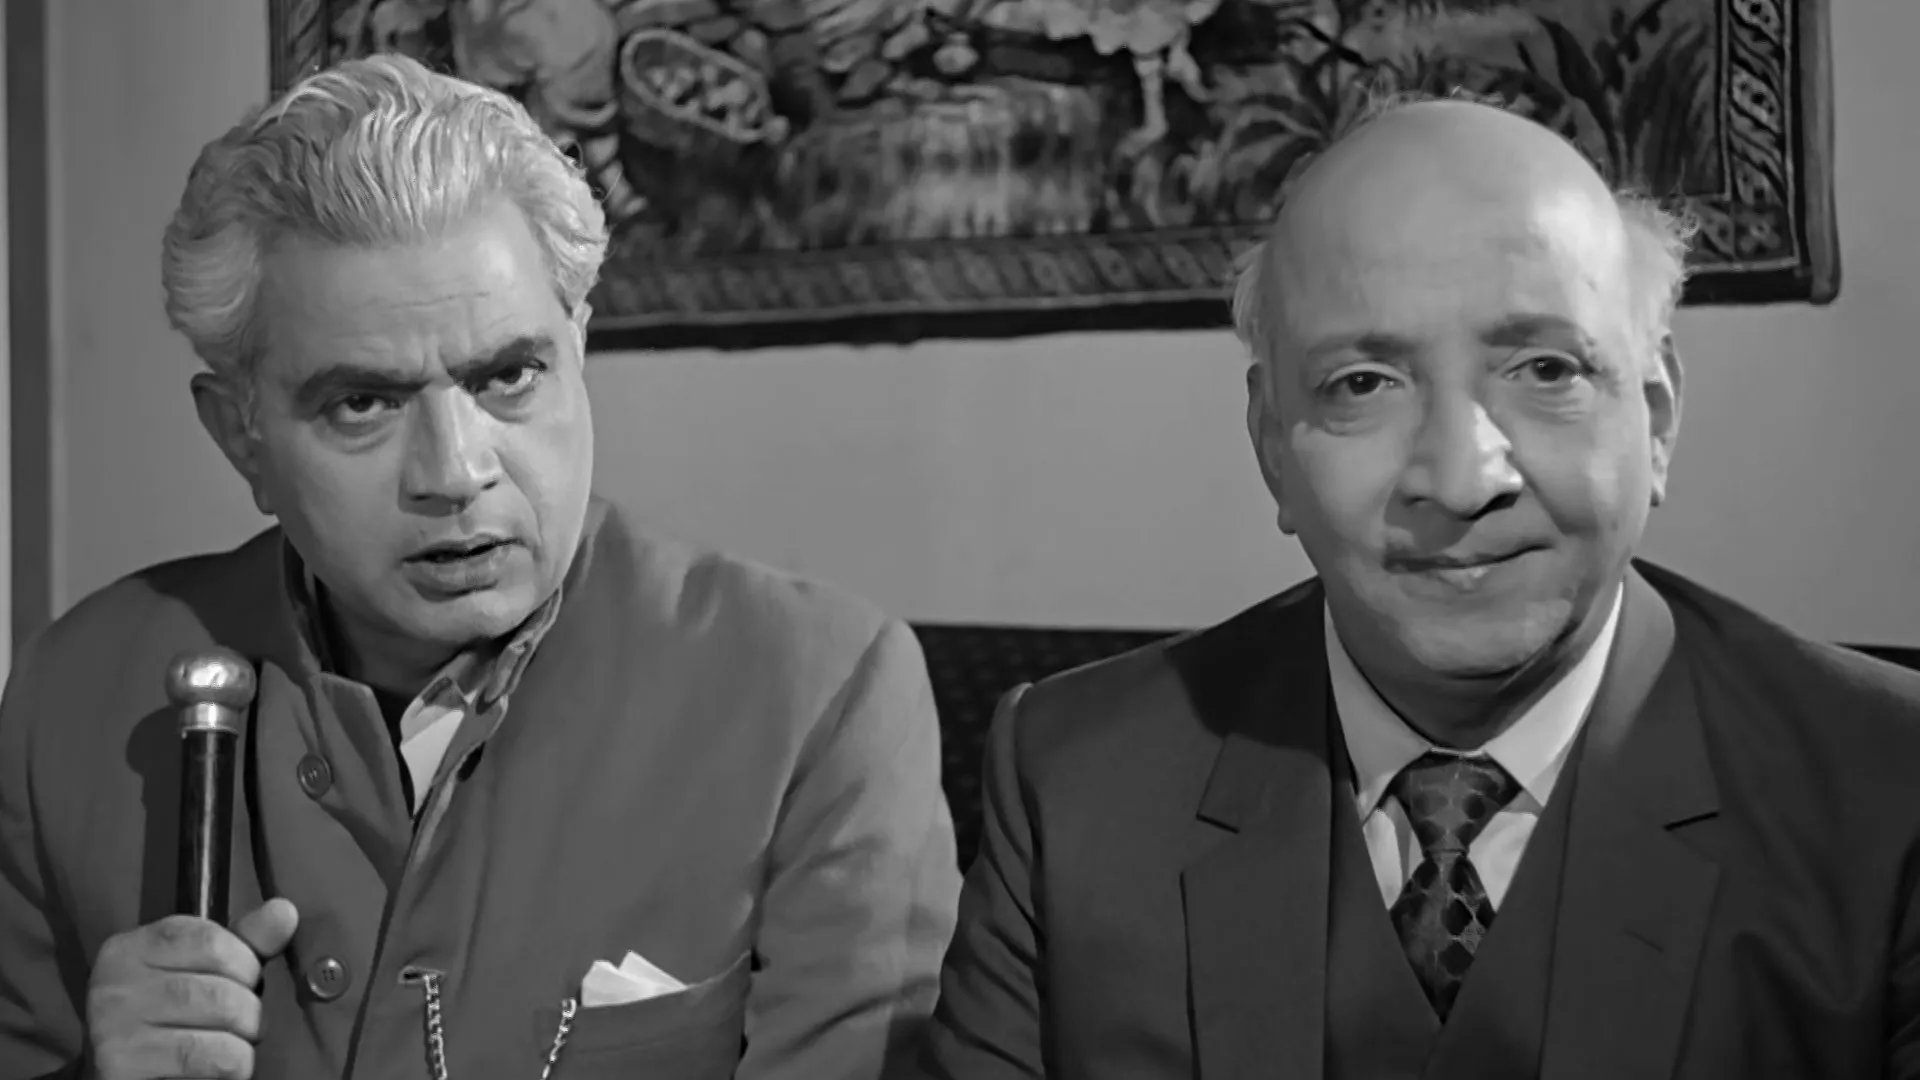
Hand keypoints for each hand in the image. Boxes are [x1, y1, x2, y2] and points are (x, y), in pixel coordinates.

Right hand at [84, 898, 298, 1079]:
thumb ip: (244, 942)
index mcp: (131, 949)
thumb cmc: (168, 1024)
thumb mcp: (204, 973)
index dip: (244, 963)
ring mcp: (115, 1029)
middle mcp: (115, 985)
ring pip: (223, 1019)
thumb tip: (283, 911)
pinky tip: (216, 1069)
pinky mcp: (125, 1069)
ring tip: (228, 1047)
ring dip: (244, 1039)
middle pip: (223, 985)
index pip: (211, 940)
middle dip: (248, 1008)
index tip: (241, 981)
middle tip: (238, 1024)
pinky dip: (235, 1065)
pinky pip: (214, 1058)